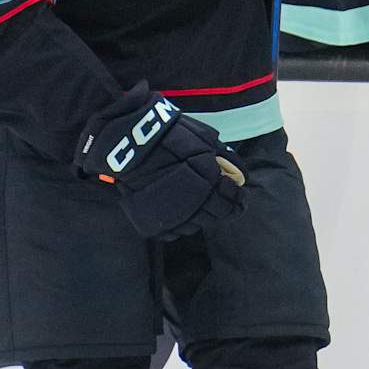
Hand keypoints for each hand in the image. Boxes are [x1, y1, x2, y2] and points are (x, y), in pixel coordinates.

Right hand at [76, 88, 246, 240]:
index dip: (238, 200)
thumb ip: (224, 158)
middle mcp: (194, 202)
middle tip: (221, 201)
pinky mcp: (154, 222)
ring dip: (201, 217)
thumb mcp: (203, 138)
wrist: (129, 144)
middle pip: (216, 216)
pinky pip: (174, 232)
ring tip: (197, 204)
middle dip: (222, 209)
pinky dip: (180, 224)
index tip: (239, 197)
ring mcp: (173, 215)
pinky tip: (179, 213)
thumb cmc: (168, 135)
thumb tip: (239, 175)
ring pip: (196, 226)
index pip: (232, 201)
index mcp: (209, 180)